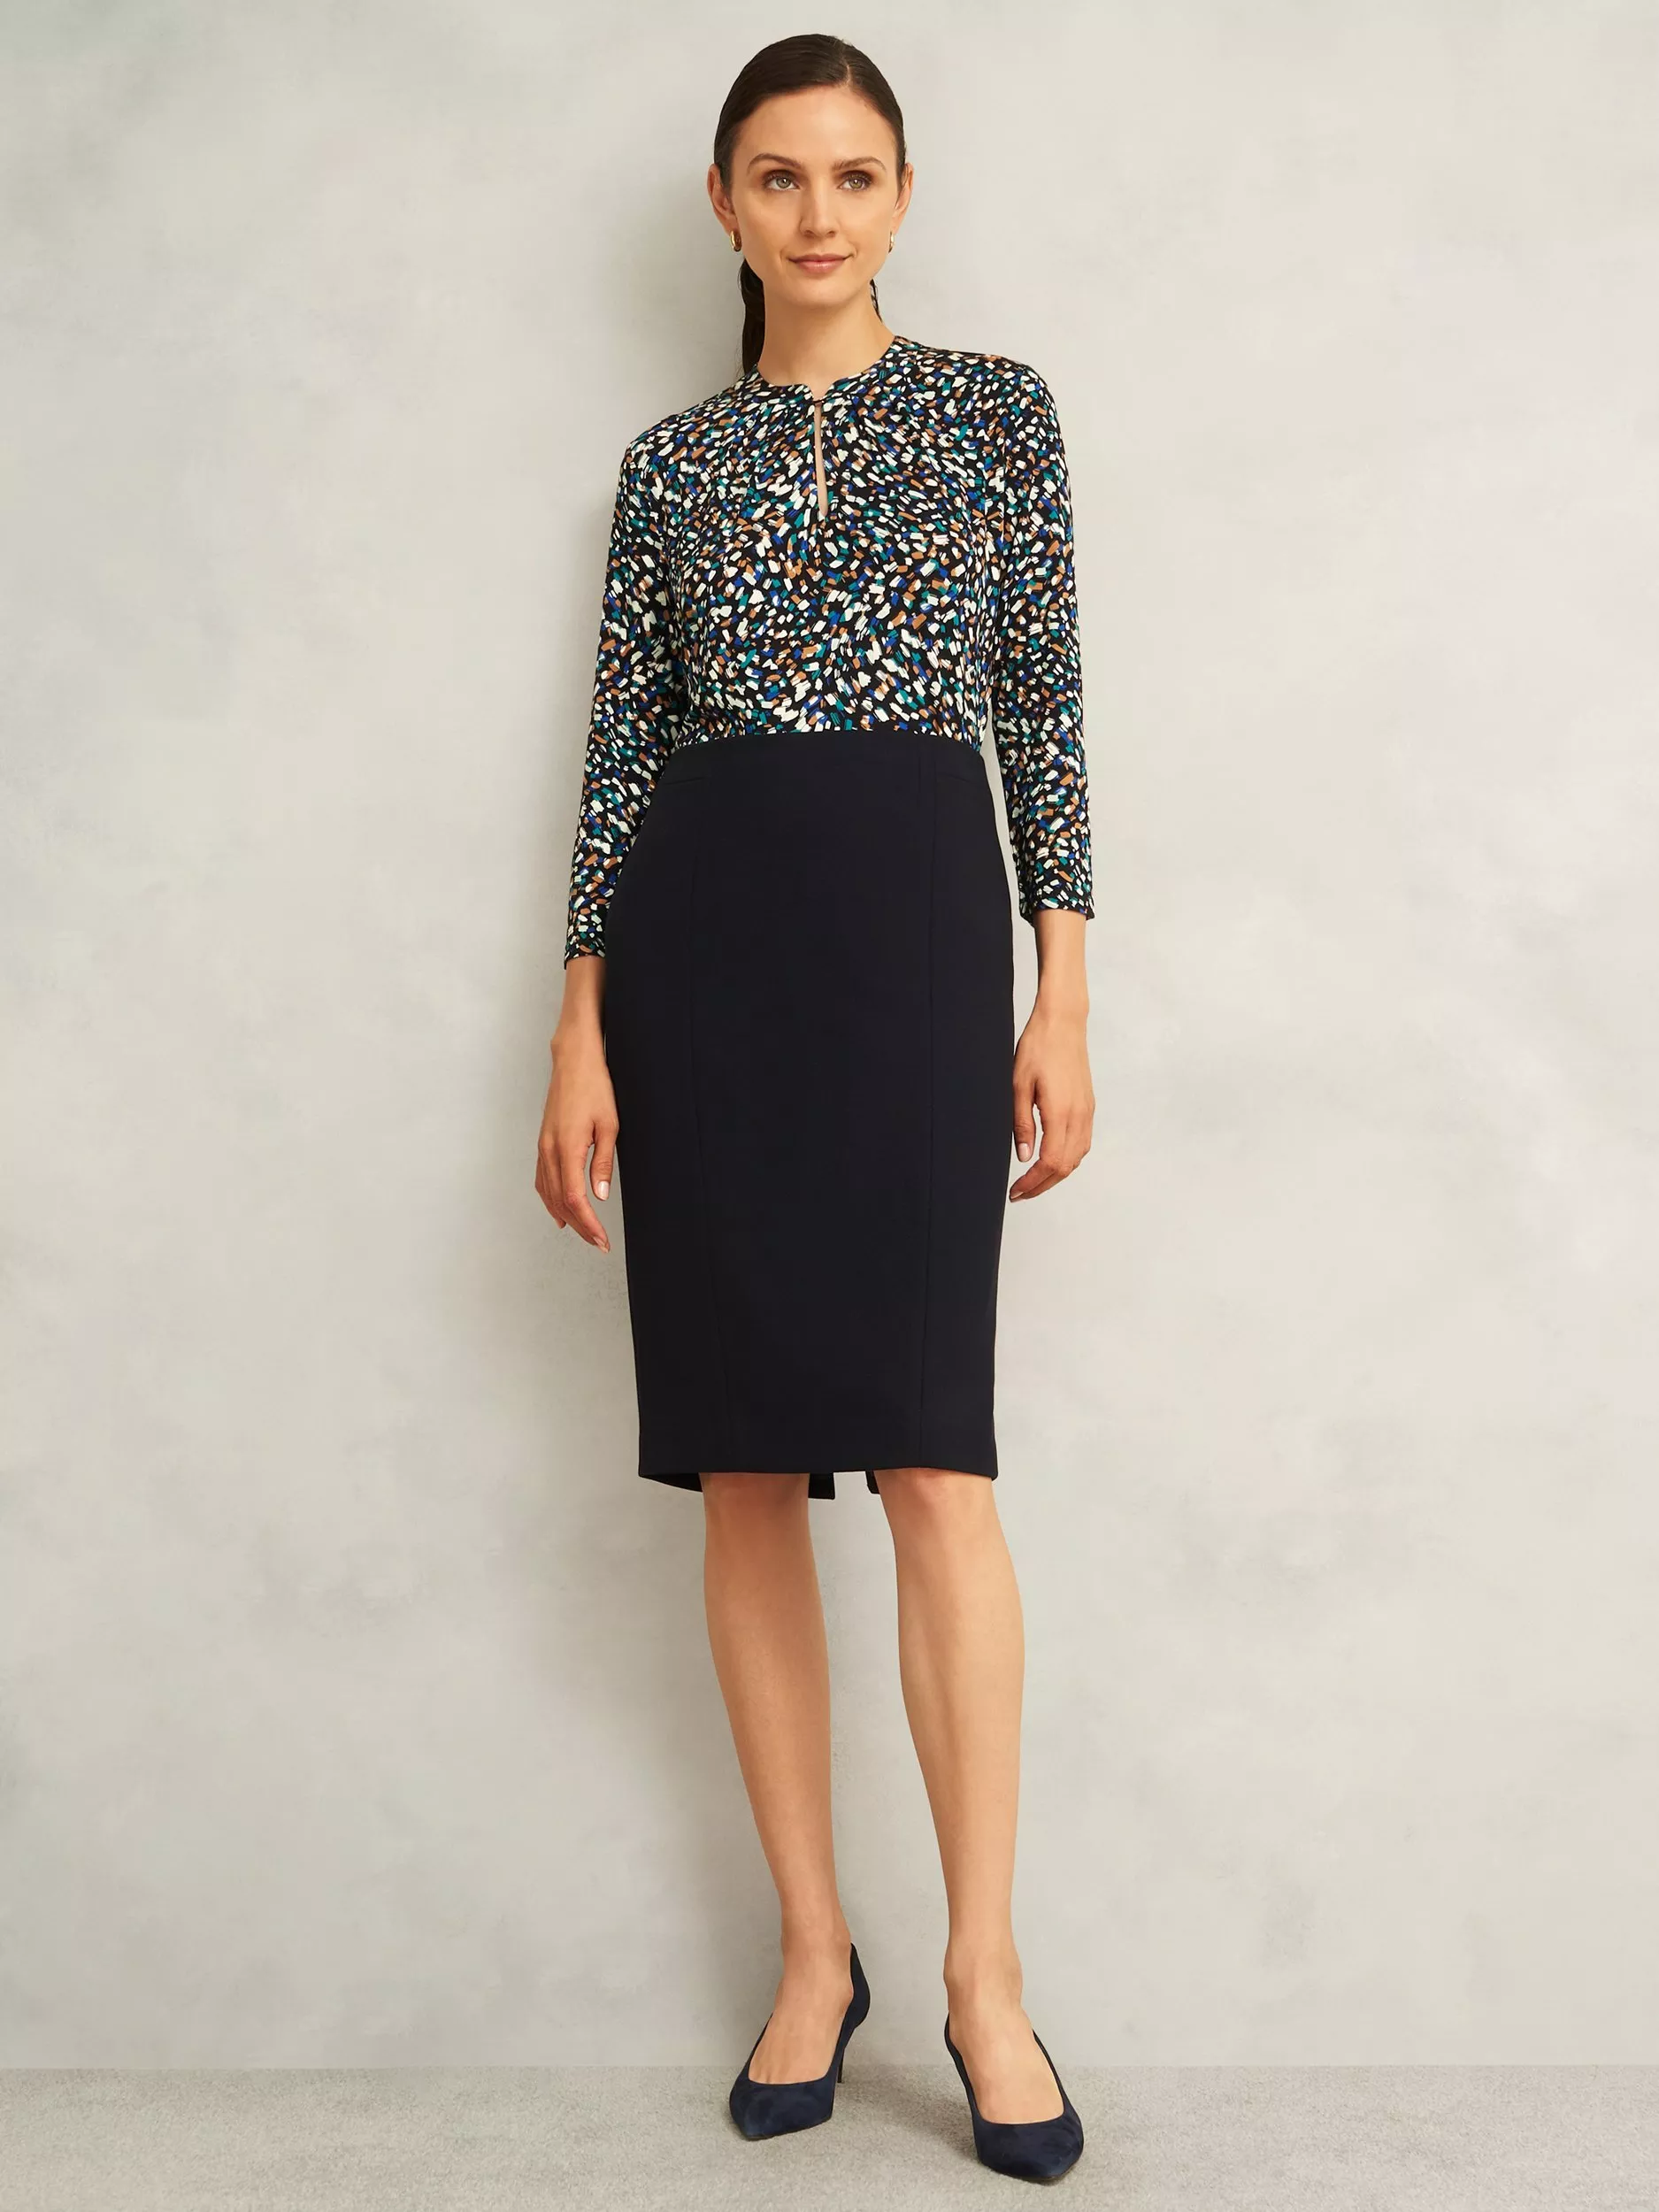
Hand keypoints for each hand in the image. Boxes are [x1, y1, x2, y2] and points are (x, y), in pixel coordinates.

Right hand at [536, 1022, 615, 1250]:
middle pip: (559, 1201)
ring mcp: (543, 1147)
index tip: (601, 1240)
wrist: (574, 1062)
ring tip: (584, 1233)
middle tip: (598, 1243)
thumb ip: (603, 1162)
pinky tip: (560, 1211)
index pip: (573, 1199)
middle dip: (579, 1226)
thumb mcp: (609, 1125)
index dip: (587, 1224)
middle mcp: (549, 1151)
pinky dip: (550, 1200)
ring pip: (547, 1193)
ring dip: (565, 1216)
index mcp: (567, 1148)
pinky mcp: (543, 1143)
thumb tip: (599, 1195)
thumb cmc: (595, 1088)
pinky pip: (542, 1180)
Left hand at [1010, 997, 1092, 1201]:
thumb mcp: (1019, 1085)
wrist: (1063, 1023)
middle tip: (1020, 1193)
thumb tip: (1024, 1157)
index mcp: (1060, 1113)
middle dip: (1042, 1185)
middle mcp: (1079, 1116)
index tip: (1015, 1191)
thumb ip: (1022, 1123)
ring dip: (1056, 1175)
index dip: (1032, 1183)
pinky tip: (1052, 1160)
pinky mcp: (1088, 1106)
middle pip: (1065, 1166)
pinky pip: (1083, 1144)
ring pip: (1077, 1157)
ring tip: (1033, 1181)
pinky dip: (1068, 1159)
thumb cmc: (1038, 1048)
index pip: (1050, 1162)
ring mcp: (1087, 1112)